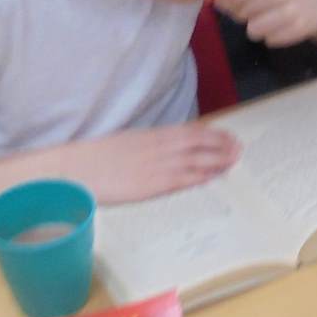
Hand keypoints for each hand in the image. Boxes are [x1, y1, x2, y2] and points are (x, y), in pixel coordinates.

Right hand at [75, 121, 242, 204]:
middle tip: (239, 148)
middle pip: (201, 143)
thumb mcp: (127, 142)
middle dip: (222, 145)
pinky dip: (203, 177)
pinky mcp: (154, 185)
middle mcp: (161, 147)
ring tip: (234, 161)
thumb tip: (164, 149)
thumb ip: (149, 144)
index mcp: (154, 134)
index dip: (213, 133)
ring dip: (219, 160)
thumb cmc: (97, 158)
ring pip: (199, 161)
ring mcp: (159, 165)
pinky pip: (185, 180)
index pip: (192, 131)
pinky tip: (214, 177)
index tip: (226, 135)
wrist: (77, 169)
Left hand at [213, 0, 316, 47]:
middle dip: (242, 10)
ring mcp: (290, 13)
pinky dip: (271, 33)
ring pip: (254, 30)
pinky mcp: (302, 29)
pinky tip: (280, 22)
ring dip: (256, 24)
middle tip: (251, 4)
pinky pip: (272, 40)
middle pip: (241, 13)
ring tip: (266, 15)